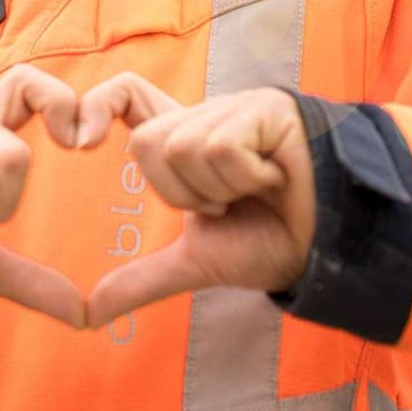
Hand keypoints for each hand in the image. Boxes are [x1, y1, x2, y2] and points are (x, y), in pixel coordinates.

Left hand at [76, 74, 315, 328]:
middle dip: (180, 193)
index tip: (78, 142)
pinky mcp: (263, 108)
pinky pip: (221, 148)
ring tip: (255, 191)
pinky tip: (274, 179)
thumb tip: (91, 314)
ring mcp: (233, 109)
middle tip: (224, 205)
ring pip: (182, 146)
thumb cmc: (274, 242)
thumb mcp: (198, 261)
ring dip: (217, 189)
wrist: (333, 247)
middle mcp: (202, 118)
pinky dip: (245, 178)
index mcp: (183, 143)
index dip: (97, 104)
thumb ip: (144, 279)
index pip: (125, 96)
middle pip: (145, 141)